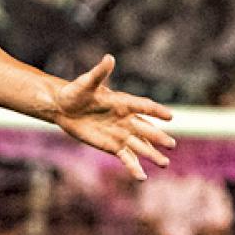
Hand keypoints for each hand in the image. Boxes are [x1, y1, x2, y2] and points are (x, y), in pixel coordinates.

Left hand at [53, 55, 174, 180]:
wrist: (63, 107)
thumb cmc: (75, 92)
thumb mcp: (86, 83)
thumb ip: (99, 73)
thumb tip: (109, 58)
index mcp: (123, 102)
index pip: (143, 106)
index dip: (156, 111)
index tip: (170, 116)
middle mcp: (126, 119)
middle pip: (146, 129)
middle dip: (158, 137)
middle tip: (171, 144)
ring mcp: (121, 133)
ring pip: (140, 146)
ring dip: (152, 154)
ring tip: (164, 164)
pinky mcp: (112, 145)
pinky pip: (126, 157)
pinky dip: (134, 167)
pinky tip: (141, 177)